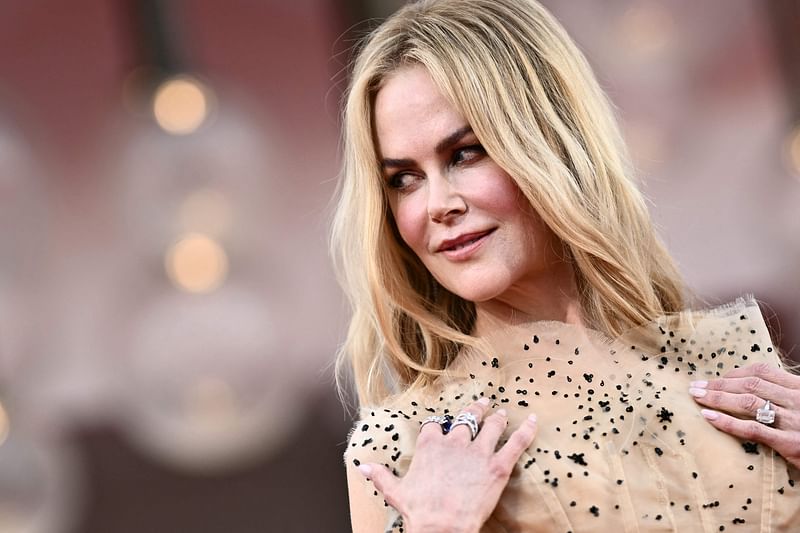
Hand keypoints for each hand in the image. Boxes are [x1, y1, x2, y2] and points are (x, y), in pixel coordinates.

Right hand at [356, 397, 537, 532]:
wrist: (443, 527)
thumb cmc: (420, 510)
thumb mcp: (395, 491)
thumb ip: (380, 475)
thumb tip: (362, 466)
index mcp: (431, 444)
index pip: (434, 425)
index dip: (439, 426)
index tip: (443, 427)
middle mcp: (455, 442)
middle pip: (466, 419)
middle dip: (474, 412)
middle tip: (482, 405)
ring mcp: (478, 452)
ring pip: (492, 426)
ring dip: (497, 418)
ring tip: (501, 413)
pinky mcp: (498, 466)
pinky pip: (516, 443)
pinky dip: (526, 431)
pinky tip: (533, 421)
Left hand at [689, 362, 799, 467]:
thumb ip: (787, 395)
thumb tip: (755, 389)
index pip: (762, 372)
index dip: (735, 373)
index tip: (716, 377)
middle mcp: (797, 400)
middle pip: (749, 385)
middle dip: (719, 384)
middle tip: (695, 386)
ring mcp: (794, 421)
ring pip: (747, 402)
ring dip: (717, 397)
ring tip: (696, 396)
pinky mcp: (791, 444)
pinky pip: (753, 429)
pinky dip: (727, 422)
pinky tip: (708, 417)